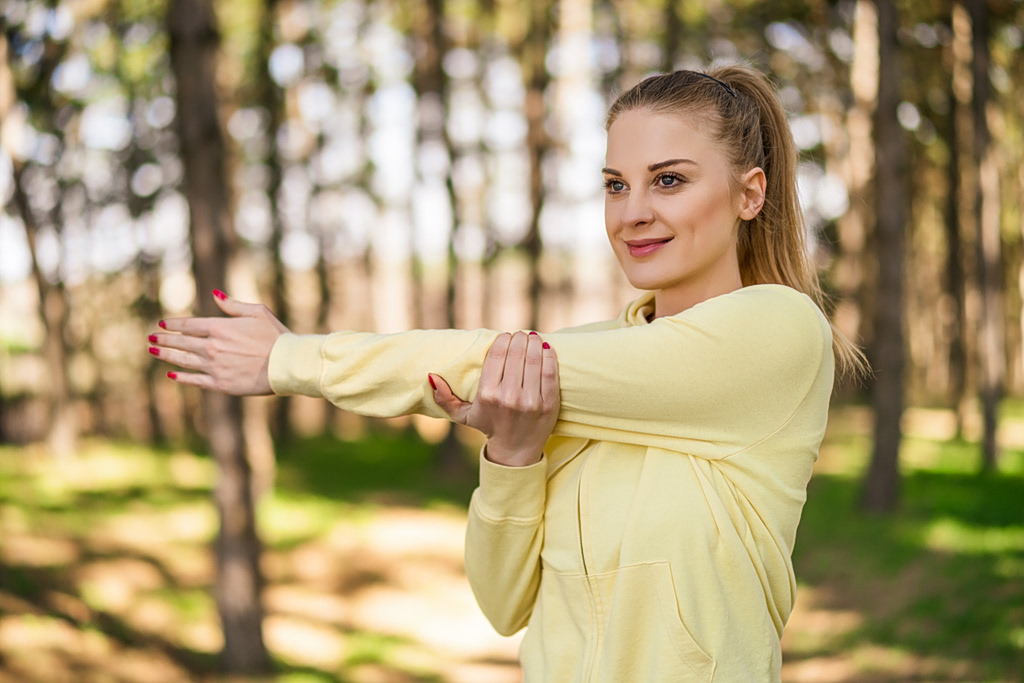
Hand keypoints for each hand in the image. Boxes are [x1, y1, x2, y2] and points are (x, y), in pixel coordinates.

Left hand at [147, 290, 289, 395]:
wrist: (286, 364)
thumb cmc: (276, 336)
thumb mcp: (258, 313)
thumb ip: (233, 305)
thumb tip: (214, 294)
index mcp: (220, 328)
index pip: (189, 325)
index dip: (173, 324)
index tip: (162, 324)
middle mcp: (212, 347)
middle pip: (181, 343)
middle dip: (164, 340)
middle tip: (150, 339)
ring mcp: (214, 367)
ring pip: (183, 361)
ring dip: (166, 356)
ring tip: (152, 352)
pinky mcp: (220, 384)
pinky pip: (195, 380)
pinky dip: (181, 377)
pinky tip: (172, 375)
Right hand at [429, 331, 558, 466]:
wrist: (515, 451)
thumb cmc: (488, 426)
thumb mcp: (463, 415)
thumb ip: (445, 397)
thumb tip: (431, 376)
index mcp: (487, 395)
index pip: (497, 354)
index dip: (503, 340)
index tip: (506, 336)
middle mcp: (508, 397)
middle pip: (516, 353)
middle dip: (518, 338)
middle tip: (520, 335)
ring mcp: (530, 400)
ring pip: (533, 359)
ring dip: (533, 343)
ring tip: (531, 338)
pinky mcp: (548, 403)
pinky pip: (550, 371)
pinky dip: (548, 355)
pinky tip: (544, 347)